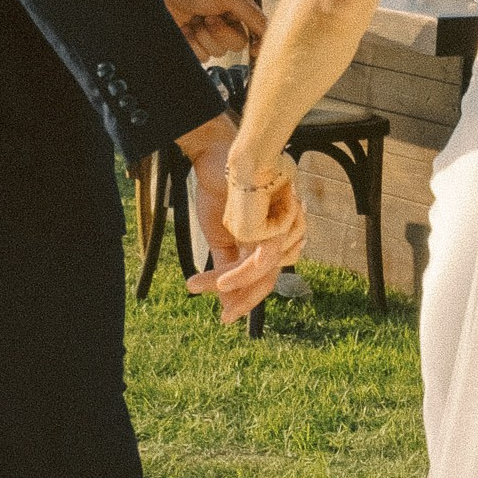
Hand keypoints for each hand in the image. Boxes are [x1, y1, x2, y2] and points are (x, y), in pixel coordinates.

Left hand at [150, 0, 267, 63]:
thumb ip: (251, 14)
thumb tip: (269, 31)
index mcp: (239, 10)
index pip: (258, 32)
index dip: (259, 42)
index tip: (255, 49)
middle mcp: (227, 24)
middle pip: (237, 45)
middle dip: (221, 33)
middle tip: (209, 17)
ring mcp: (210, 35)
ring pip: (217, 52)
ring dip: (203, 36)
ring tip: (195, 19)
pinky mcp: (195, 45)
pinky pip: (201, 56)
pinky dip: (192, 42)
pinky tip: (185, 28)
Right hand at [177, 120, 306, 326]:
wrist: (216, 158)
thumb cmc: (221, 191)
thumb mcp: (219, 234)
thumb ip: (225, 262)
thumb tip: (223, 294)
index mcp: (264, 241)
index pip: (263, 278)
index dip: (247, 300)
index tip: (225, 319)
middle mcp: (275, 236)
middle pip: (268, 279)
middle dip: (245, 301)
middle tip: (224, 319)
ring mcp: (276, 229)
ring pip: (262, 272)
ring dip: (231, 285)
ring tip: (200, 287)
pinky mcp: (271, 223)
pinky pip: (258, 259)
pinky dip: (237, 274)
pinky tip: (218, 282)